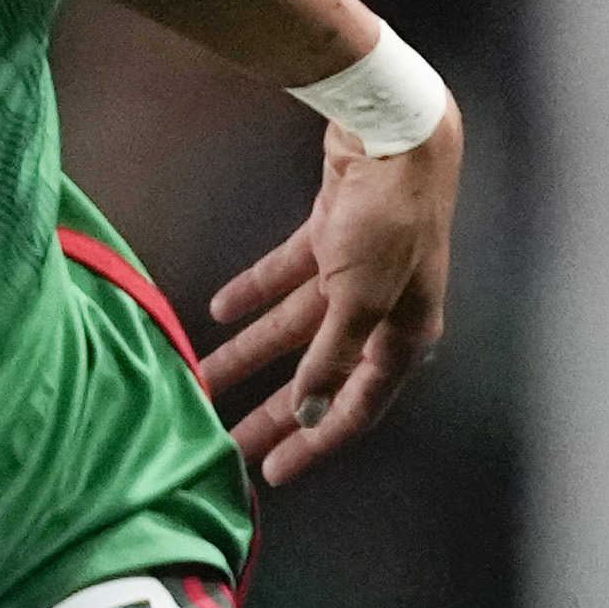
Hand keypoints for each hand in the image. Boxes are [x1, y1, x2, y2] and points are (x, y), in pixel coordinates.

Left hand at [201, 107, 459, 484]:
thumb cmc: (390, 221)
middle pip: (319, 374)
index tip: (271, 473)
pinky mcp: (331, 237)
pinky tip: (218, 310)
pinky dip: (254, 292)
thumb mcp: (359, 299)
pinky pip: (285, 277)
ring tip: (204, 377)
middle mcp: (382, 312)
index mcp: (404, 337)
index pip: (356, 406)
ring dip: (250, 353)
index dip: (314, 443)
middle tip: (228, 443)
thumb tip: (310, 417)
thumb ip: (330, 360)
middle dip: (273, 410)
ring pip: (294, 328)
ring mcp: (355, 273)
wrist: (397, 134)